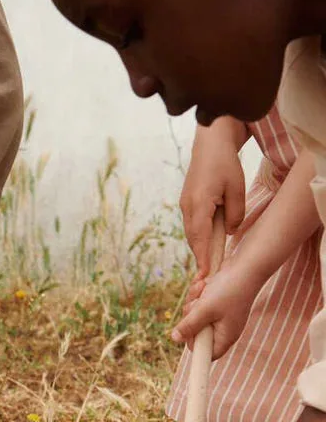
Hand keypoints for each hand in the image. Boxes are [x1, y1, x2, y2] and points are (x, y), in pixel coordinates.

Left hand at [171, 262, 260, 358]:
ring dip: (194, 301)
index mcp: (225, 336)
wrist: (246, 265)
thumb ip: (189, 326)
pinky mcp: (217, 304)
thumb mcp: (205, 309)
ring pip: (194, 316)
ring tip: (203, 290)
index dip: (193, 344)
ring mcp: (220, 316)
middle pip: (195, 333)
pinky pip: (200, 304)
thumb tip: (175, 339)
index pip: (206, 353)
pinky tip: (204, 284)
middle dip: (191, 316)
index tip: (186, 330)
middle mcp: (224, 329)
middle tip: (197, 304)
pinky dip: (199, 294)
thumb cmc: (230, 289)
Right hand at [180, 127, 245, 276]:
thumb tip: (230, 232)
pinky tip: (206, 244)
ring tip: (208, 264)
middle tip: (206, 277)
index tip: (204, 275)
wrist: (209, 145)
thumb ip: (235, 213)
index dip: (203, 258)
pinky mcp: (187, 204)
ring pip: (192, 233)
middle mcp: (187, 208)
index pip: (201, 238)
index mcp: (199, 204)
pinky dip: (199, 237)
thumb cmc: (225, 164)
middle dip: (200, 258)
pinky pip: (193, 226)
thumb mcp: (237, 188)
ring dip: (200, 248)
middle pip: (193, 239)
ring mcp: (185, 206)